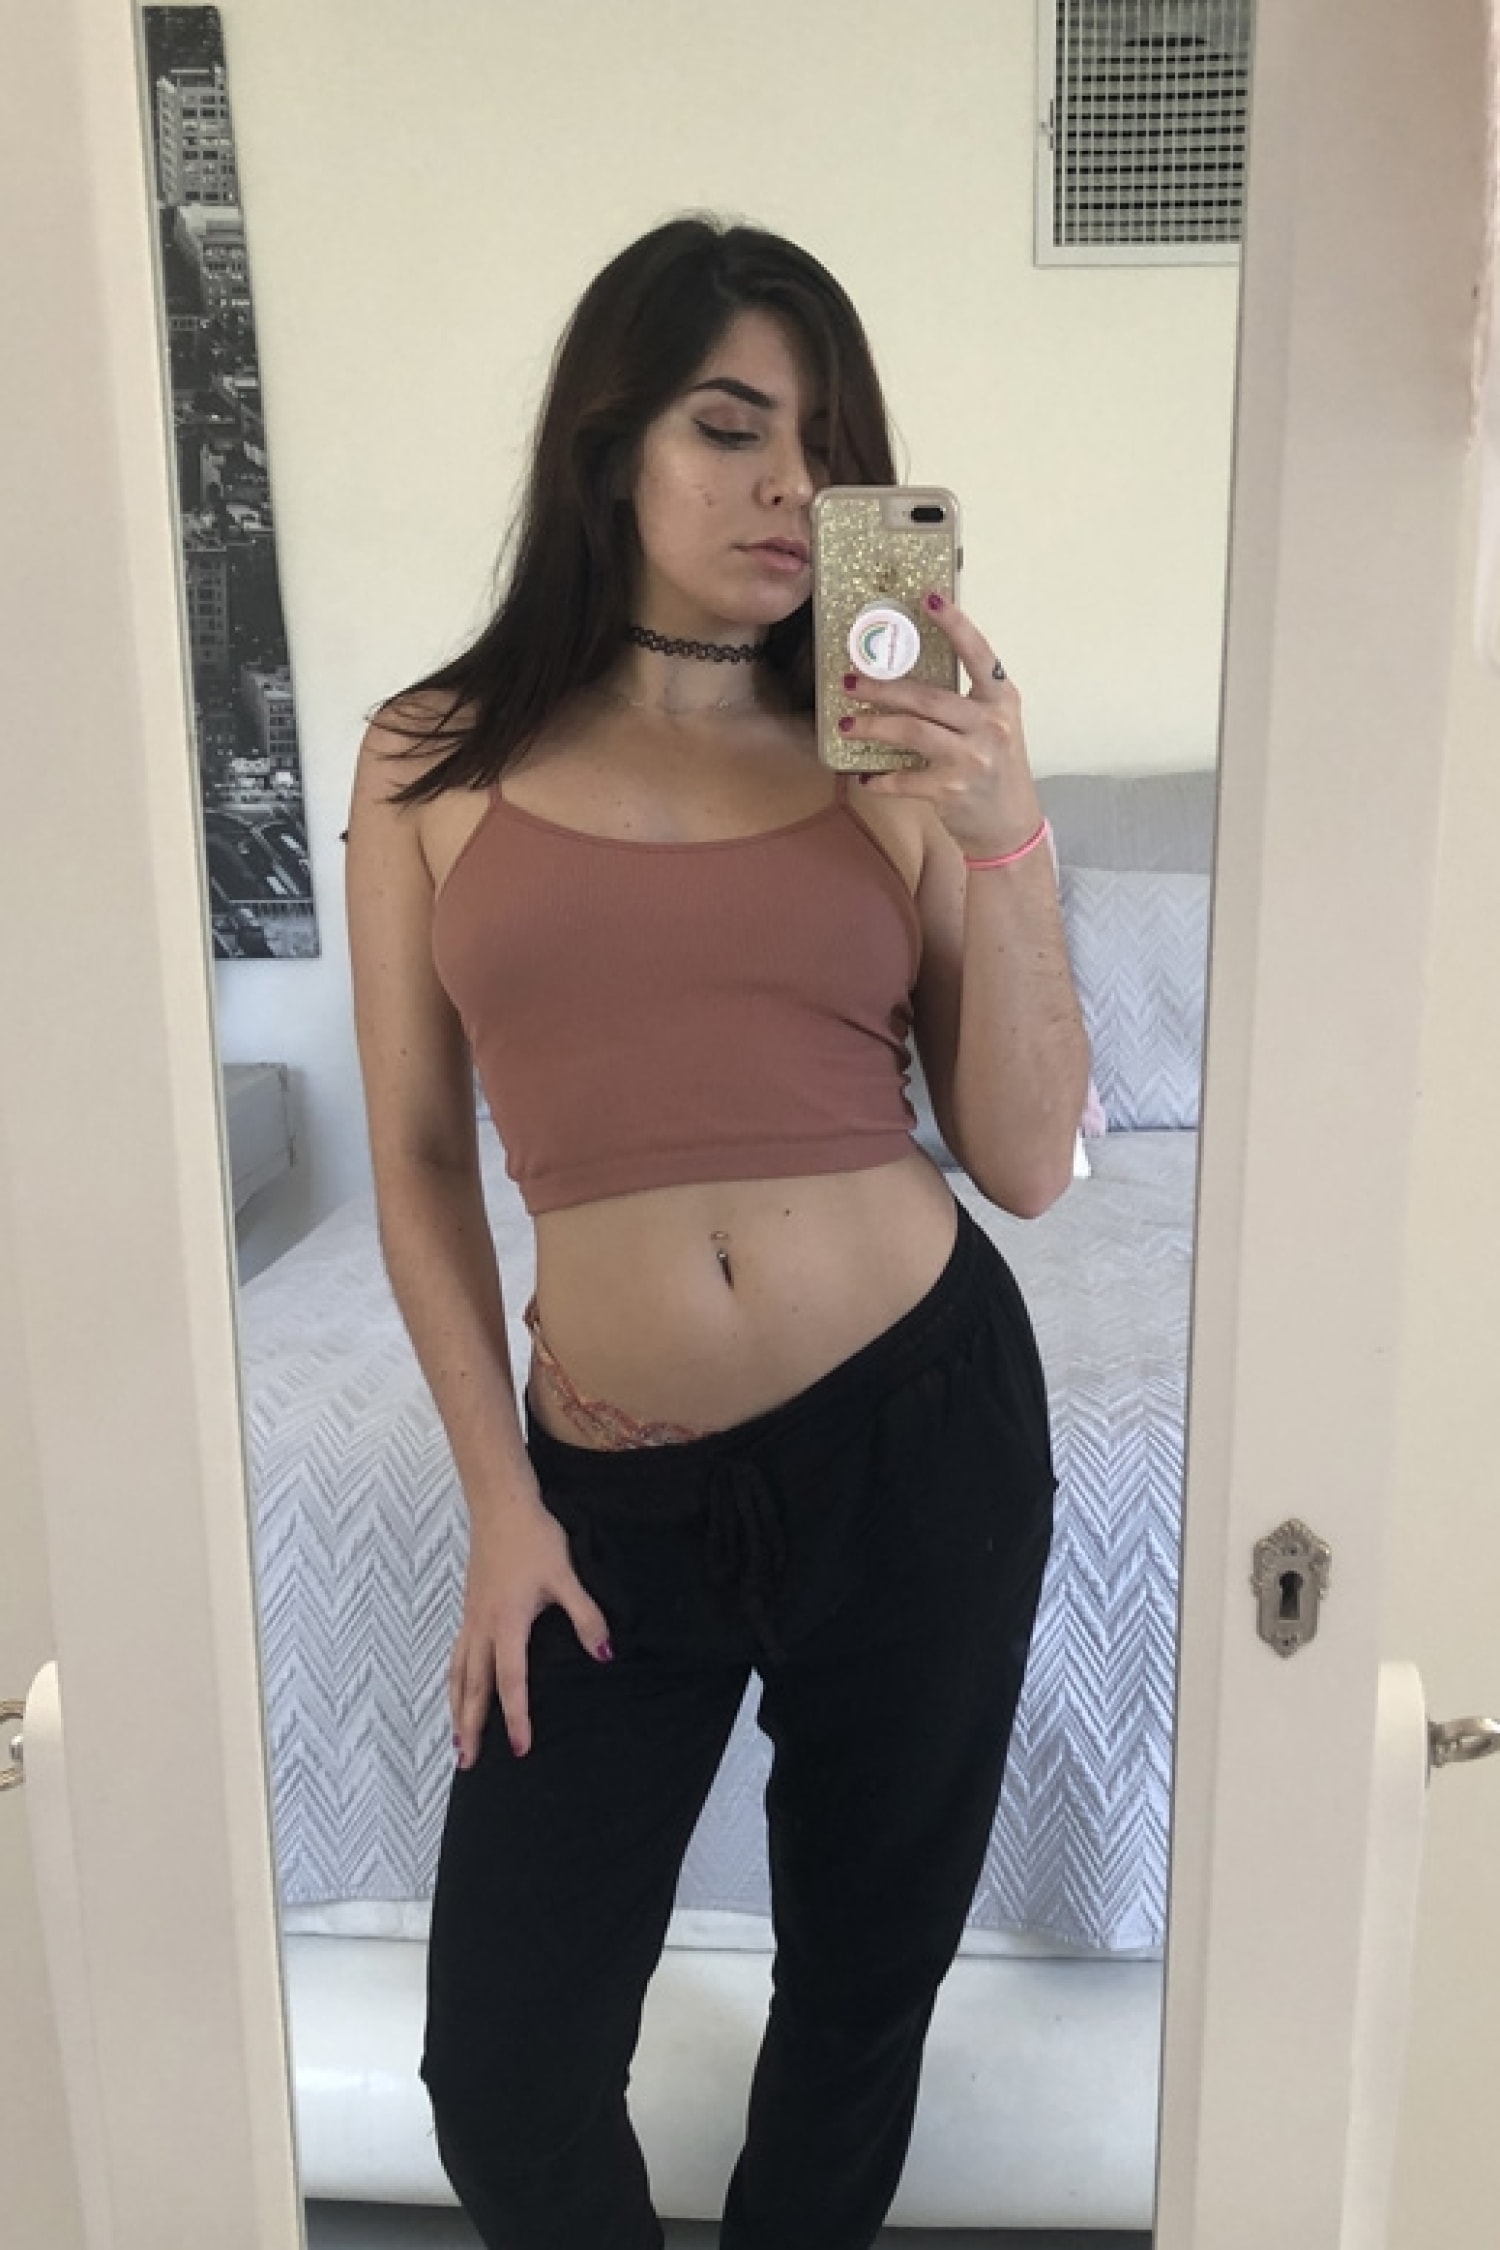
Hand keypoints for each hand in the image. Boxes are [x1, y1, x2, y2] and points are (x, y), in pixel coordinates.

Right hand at [449, 1493, 612, 1765]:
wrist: (501, 1506)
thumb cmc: (534, 1538)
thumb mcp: (567, 1575)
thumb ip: (586, 1615)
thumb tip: (605, 1653)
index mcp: (507, 1624)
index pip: (512, 1682)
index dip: (517, 1717)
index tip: (520, 1749)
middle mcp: (483, 1627)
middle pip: (473, 1687)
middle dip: (471, 1727)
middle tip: (467, 1764)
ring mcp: (472, 1618)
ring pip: (459, 1674)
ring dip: (457, 1708)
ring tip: (456, 1740)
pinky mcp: (470, 1609)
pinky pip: (457, 1655)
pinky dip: (454, 1681)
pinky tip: (458, 1690)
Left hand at [838, 592, 1044, 859]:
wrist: (1010, 827)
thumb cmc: (995, 769)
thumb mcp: (994, 726)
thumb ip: (964, 701)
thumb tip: (908, 673)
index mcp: (1001, 700)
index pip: (978, 654)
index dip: (954, 623)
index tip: (928, 597)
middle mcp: (991, 725)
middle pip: (928, 696)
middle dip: (884, 686)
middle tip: (851, 678)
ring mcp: (972, 758)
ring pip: (911, 732)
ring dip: (873, 725)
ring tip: (847, 722)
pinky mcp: (952, 790)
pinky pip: (904, 778)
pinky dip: (881, 778)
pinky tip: (865, 776)